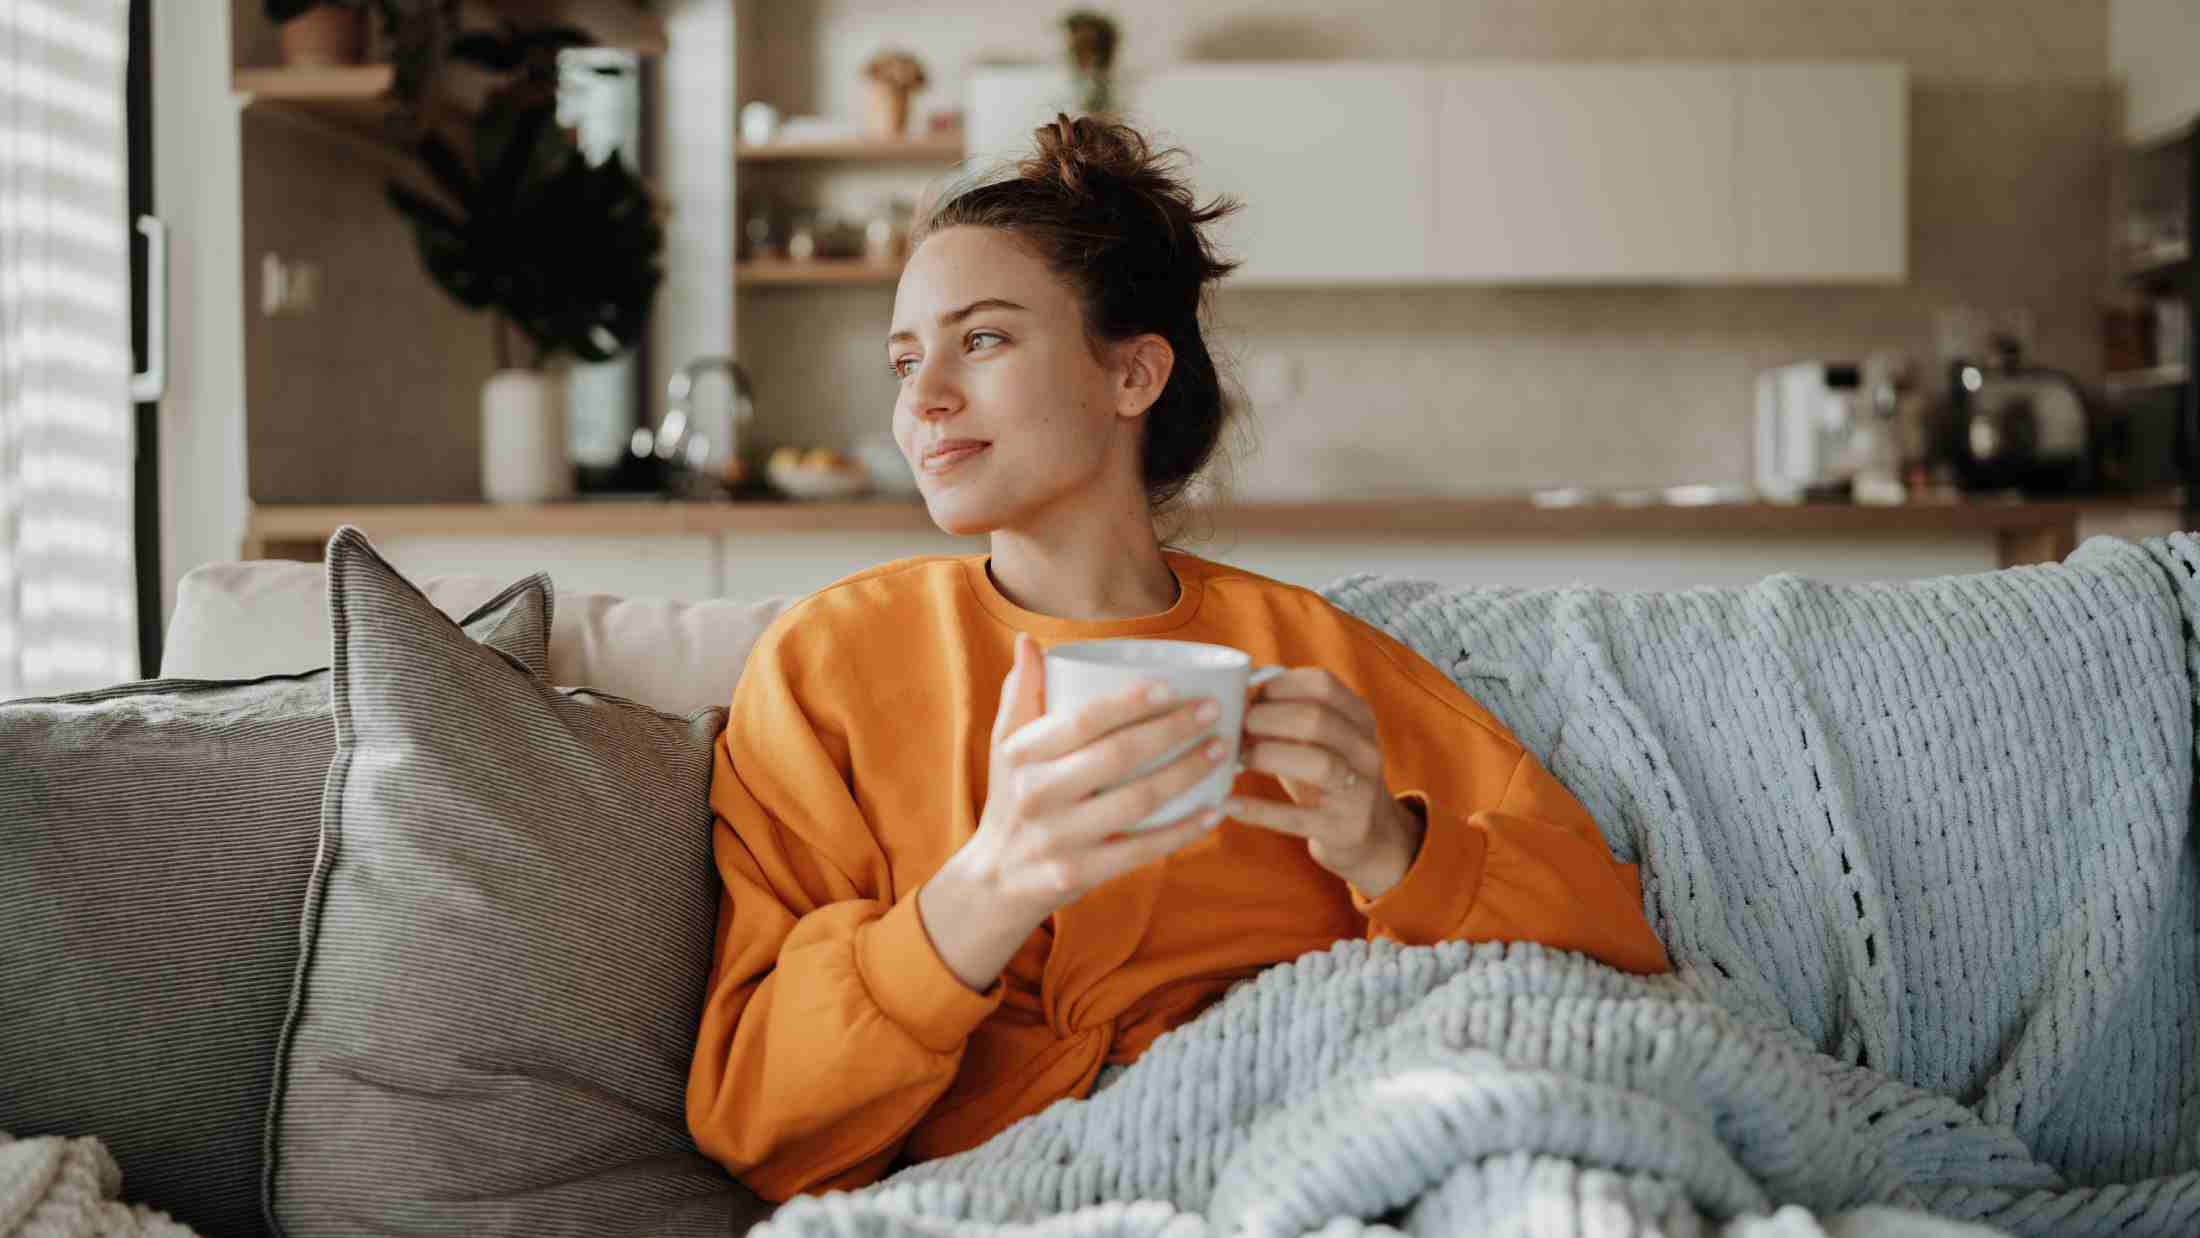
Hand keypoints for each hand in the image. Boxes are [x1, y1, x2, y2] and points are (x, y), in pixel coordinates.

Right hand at [921, 633, 1227, 991]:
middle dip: (1172, 730)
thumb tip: (1030, 641)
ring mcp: (1060, 838)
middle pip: (1116, 757)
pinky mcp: (1080, 874)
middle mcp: (1038, 795)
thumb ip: (1020, 692)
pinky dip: (1182, 830)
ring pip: (1136, 802)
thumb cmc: (1011, 796)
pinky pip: (1142, 850)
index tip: (1170, 687)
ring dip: (1186, 774)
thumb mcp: (1004, 744)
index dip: (1127, 702)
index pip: (1081, 721)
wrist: (995, 879)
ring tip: (1221, 751)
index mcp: (1022, 754)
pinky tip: (1214, 810)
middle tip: (1212, 712)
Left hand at [1228, 668, 1425, 897]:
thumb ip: (1286, 714)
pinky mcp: (1343, 829)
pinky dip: (1259, 810)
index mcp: (1359, 717)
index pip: (1323, 684)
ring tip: (1240, 760)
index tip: (1251, 698)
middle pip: (1317, 719)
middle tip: (1239, 728)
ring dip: (1268, 756)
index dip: (1279, 686)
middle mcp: (1366, 750)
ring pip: (1318, 764)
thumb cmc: (1324, 771)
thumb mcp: (1319, 737)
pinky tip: (1230, 804)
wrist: (1365, 831)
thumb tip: (1233, 697)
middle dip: (1268, 719)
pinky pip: (1297, 817)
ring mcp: (1360, 791)